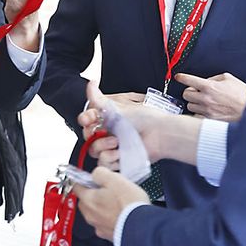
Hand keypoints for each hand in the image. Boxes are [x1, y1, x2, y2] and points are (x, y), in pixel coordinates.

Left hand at [71, 165, 147, 240]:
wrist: (141, 227)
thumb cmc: (129, 204)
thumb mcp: (114, 179)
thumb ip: (100, 174)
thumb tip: (96, 174)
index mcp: (88, 200)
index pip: (77, 187)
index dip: (83, 180)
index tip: (90, 179)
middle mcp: (90, 215)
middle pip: (85, 202)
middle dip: (93, 195)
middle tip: (107, 191)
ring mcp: (99, 227)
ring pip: (95, 214)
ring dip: (102, 208)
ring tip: (117, 204)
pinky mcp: (109, 236)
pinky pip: (105, 224)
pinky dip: (110, 219)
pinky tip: (121, 215)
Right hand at [83, 85, 202, 165]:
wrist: (160, 134)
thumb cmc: (144, 119)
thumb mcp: (119, 106)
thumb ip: (99, 98)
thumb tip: (91, 82)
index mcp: (107, 119)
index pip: (87, 120)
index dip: (85, 119)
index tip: (88, 119)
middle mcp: (108, 133)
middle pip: (88, 137)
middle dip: (94, 136)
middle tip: (105, 133)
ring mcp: (113, 147)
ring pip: (94, 151)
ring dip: (103, 147)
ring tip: (116, 143)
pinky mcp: (118, 160)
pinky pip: (104, 162)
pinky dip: (110, 158)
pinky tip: (119, 153)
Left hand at [175, 72, 245, 121]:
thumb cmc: (242, 95)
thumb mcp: (229, 79)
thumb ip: (214, 78)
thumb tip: (206, 81)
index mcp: (209, 87)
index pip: (188, 80)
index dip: (182, 77)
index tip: (179, 77)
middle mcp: (206, 99)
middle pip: (186, 94)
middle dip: (190, 91)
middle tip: (197, 91)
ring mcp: (206, 110)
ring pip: (190, 106)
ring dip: (195, 103)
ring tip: (204, 102)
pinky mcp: (209, 120)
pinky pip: (197, 116)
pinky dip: (200, 113)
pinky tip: (207, 110)